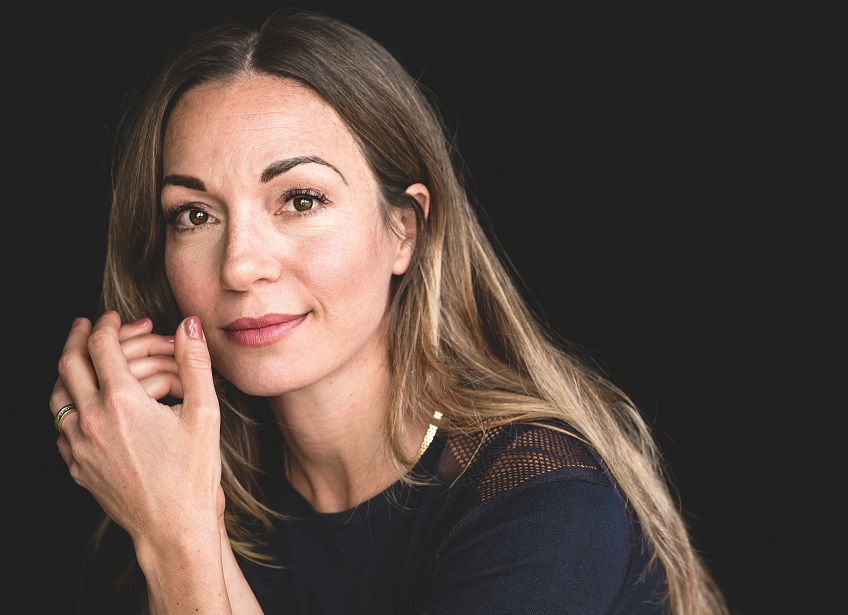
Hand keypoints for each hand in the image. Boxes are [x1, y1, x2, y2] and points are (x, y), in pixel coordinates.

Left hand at [50, 311, 221, 561]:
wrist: (173, 527)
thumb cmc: (193, 474)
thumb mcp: (204, 413)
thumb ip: (195, 363)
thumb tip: (190, 325)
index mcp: (123, 402)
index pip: (102, 347)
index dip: (107, 325)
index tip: (113, 318)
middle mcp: (92, 420)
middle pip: (69, 364)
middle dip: (78, 337)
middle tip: (86, 325)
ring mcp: (79, 445)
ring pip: (56, 395)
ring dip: (66, 370)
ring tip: (77, 359)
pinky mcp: (76, 466)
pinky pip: (59, 426)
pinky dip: (66, 405)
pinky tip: (80, 404)